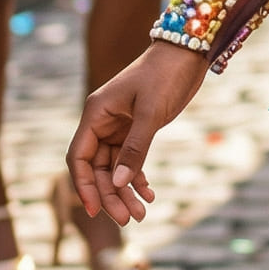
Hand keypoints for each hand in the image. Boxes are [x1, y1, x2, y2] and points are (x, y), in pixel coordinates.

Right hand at [67, 42, 208, 226]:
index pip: (80, 158)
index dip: (84, 186)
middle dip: (111, 194)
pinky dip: (137, 177)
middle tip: (128, 219)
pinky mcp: (137, 128)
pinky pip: (131, 159)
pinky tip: (150, 194)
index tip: (95, 210)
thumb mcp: (152, 112)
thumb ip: (135, 147)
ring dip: (125, 190)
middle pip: (98, 168)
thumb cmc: (166, 74)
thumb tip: (119, 183)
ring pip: (115, 167)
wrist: (189, 50)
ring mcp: (119, 126)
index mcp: (95, 114)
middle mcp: (102, 122)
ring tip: (140, 213)